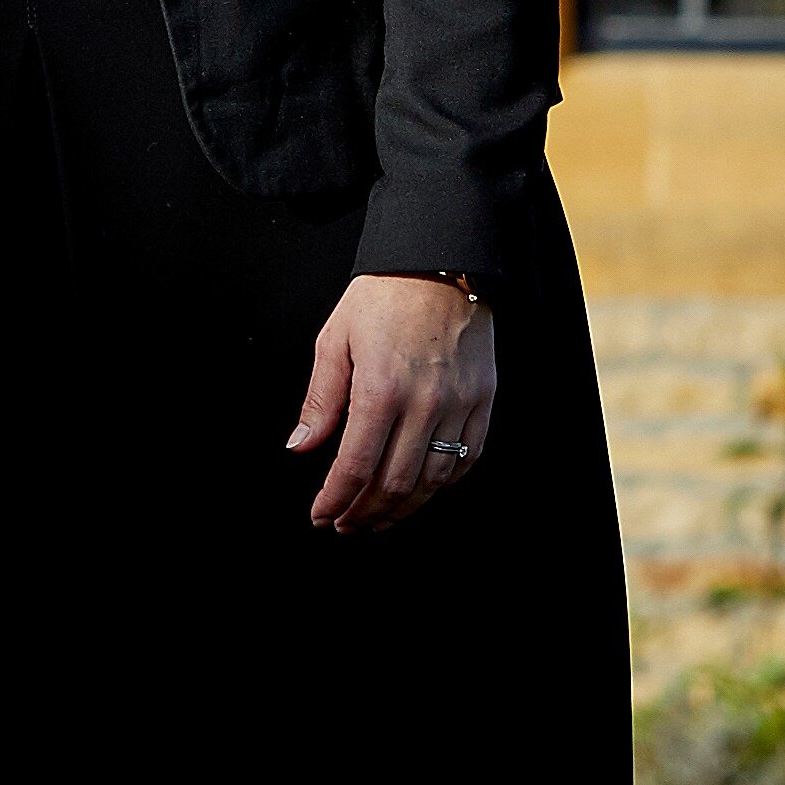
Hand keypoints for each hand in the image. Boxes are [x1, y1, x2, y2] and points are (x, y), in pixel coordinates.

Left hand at [285, 274, 496, 533]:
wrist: (442, 260)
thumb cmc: (383, 295)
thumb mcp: (335, 339)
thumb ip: (321, 400)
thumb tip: (301, 447)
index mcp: (380, 389)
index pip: (355, 467)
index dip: (335, 501)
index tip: (321, 516)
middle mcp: (424, 403)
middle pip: (395, 485)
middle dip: (365, 514)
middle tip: (346, 524)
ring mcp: (459, 403)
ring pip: (433, 480)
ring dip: (403, 508)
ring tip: (379, 517)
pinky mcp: (484, 399)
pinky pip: (468, 458)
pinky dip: (443, 483)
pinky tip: (421, 489)